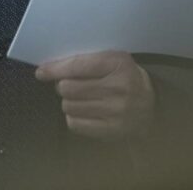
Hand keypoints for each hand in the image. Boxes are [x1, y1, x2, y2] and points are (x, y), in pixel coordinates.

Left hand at [35, 51, 154, 139]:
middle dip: (63, 86)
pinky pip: (75, 124)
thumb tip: (47, 70)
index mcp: (118, 63)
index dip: (55, 69)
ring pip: (69, 106)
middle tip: (70, 85)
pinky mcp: (112, 131)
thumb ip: (84, 61)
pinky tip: (84, 111)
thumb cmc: (124, 77)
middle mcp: (118, 88)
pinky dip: (73, 117)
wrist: (151, 105)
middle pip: (69, 88)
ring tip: (81, 99)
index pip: (78, 66)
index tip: (41, 72)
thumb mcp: (111, 60)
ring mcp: (116, 111)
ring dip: (69, 102)